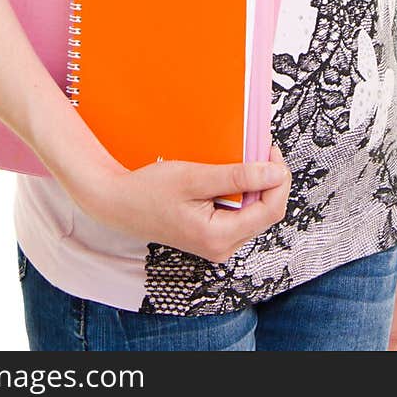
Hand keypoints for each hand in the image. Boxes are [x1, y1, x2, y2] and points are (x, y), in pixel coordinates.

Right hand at [72, 140, 291, 263]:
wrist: (118, 204)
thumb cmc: (150, 190)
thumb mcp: (196, 177)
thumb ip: (238, 176)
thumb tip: (276, 173)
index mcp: (219, 237)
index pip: (271, 210)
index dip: (278, 178)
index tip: (271, 150)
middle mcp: (222, 248)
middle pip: (267, 212)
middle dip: (269, 180)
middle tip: (260, 149)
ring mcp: (217, 245)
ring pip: (255, 213)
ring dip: (256, 185)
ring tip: (244, 159)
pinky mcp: (212, 237)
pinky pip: (240, 214)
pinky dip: (242, 192)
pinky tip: (230, 175)